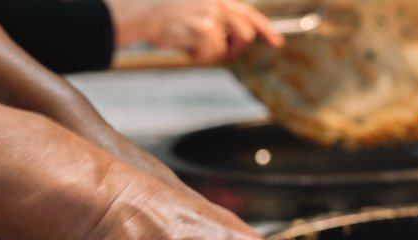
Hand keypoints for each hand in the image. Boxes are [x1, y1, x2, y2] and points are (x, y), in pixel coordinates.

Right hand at [105, 0, 282, 62]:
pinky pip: (210, 54)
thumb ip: (217, 16)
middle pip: (245, 34)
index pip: (249, 14)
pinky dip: (196, 56)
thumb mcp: (194, 7)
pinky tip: (182, 46)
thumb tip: (236, 36)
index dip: (266, 29)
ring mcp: (211, 14)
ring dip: (208, 53)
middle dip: (234, 48)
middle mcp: (217, 2)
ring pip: (224, 48)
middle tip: (217, 52)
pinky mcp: (204, 28)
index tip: (276, 42)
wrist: (141, 13)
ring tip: (189, 43)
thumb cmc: (162, 13)